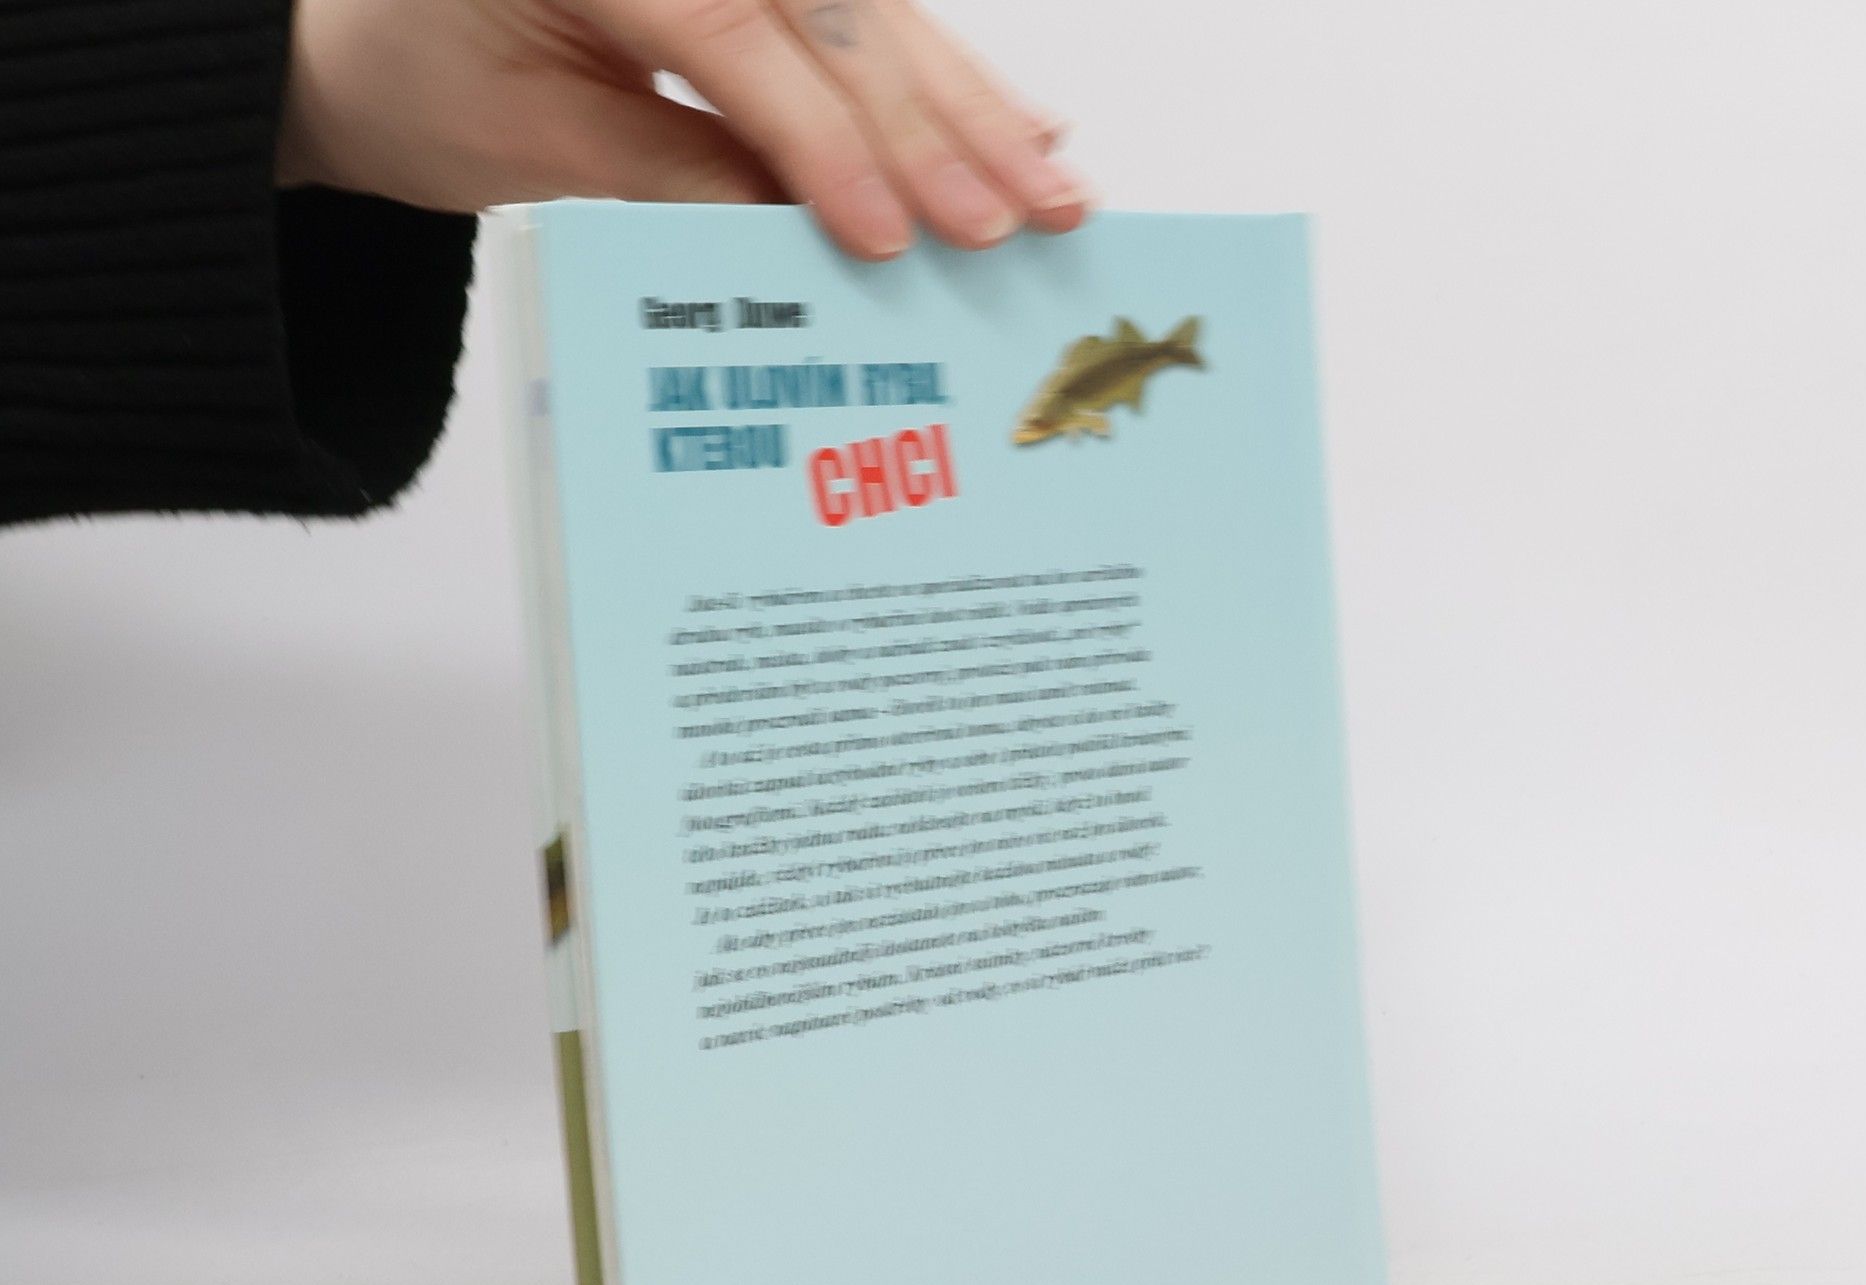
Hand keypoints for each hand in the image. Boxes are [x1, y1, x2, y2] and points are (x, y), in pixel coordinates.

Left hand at [278, 0, 1092, 258]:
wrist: (369, 32)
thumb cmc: (419, 77)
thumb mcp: (526, 145)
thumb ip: (672, 175)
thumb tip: (809, 232)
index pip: (735, 34)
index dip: (825, 141)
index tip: (890, 234)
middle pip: (833, 8)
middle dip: (936, 122)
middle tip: (1022, 213)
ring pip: (869, 7)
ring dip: (969, 101)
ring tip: (1051, 180)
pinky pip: (860, 14)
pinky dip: (938, 74)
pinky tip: (1016, 118)